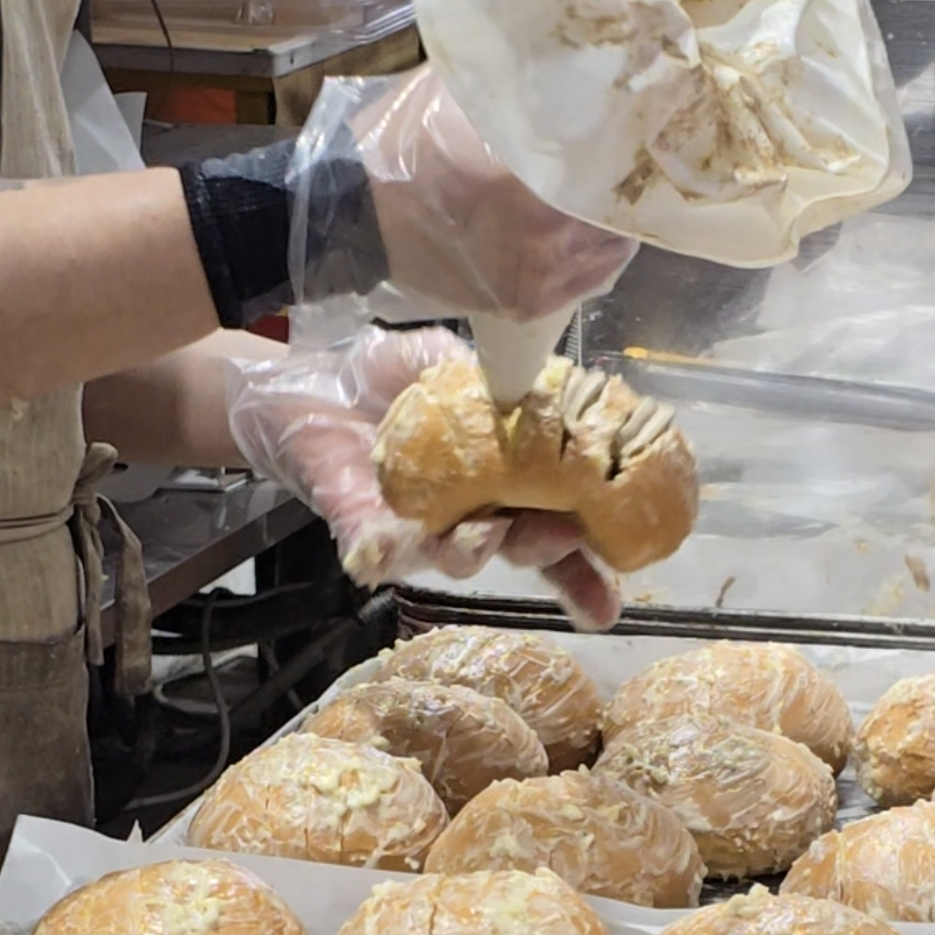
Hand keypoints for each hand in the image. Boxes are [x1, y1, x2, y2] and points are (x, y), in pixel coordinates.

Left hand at [226, 326, 622, 630]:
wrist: (309, 381)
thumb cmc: (390, 375)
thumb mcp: (450, 361)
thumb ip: (500, 378)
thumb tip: (552, 383)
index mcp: (510, 481)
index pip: (561, 526)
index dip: (591, 560)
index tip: (625, 574)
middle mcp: (476, 516)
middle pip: (524, 551)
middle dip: (549, 552)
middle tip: (562, 534)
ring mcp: (423, 533)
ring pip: (460, 560)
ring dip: (478, 552)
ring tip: (483, 533)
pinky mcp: (367, 537)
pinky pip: (380, 558)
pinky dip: (384, 556)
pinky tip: (383, 548)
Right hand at [356, 67, 636, 319]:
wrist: (360, 214)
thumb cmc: (411, 143)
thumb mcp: (466, 92)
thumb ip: (522, 84)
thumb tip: (572, 65)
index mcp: (536, 177)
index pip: (616, 164)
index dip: (631, 146)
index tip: (636, 129)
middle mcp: (550, 234)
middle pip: (621, 211)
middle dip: (623, 188)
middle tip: (624, 164)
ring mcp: (542, 277)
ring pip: (611, 252)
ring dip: (613, 226)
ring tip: (604, 200)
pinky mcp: (528, 302)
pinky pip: (586, 283)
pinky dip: (594, 259)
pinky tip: (585, 236)